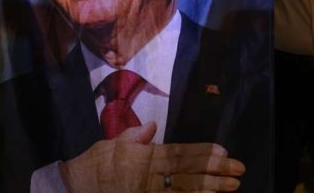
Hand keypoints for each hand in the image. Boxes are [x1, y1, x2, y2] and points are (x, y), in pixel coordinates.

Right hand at [59, 122, 244, 191]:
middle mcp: (149, 173)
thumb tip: (151, 127)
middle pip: (188, 172)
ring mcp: (147, 190)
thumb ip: (134, 137)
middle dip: (214, 171)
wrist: (75, 186)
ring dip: (209, 188)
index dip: (202, 153)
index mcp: (144, 156)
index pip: (179, 153)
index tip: (223, 151)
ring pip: (184, 189)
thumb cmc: (93, 164)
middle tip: (238, 170)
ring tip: (231, 186)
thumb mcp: (111, 145)